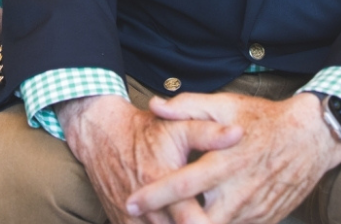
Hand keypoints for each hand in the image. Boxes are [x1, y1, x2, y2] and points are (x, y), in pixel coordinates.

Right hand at [58, 94, 241, 223]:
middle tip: (220, 220)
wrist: (101, 135)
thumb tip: (239, 133)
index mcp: (162, 182)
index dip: (212, 223)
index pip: (192, 221)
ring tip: (199, 220)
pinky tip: (173, 221)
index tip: (226, 218)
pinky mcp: (122, 223)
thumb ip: (208, 133)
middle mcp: (146, 207)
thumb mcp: (177, 127)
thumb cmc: (145, 131)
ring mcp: (131, 219)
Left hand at [125, 92, 340, 223]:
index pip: (183, 185)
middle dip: (171, 223)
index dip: (154, 196)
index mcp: (225, 161)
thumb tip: (155, 105)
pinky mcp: (264, 220)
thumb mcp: (226, 104)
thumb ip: (188, 107)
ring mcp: (253, 209)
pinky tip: (201, 220)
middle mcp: (238, 190)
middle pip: (197, 221)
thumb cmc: (264, 119)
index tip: (132, 201)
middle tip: (147, 220)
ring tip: (168, 221)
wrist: (311, 137)